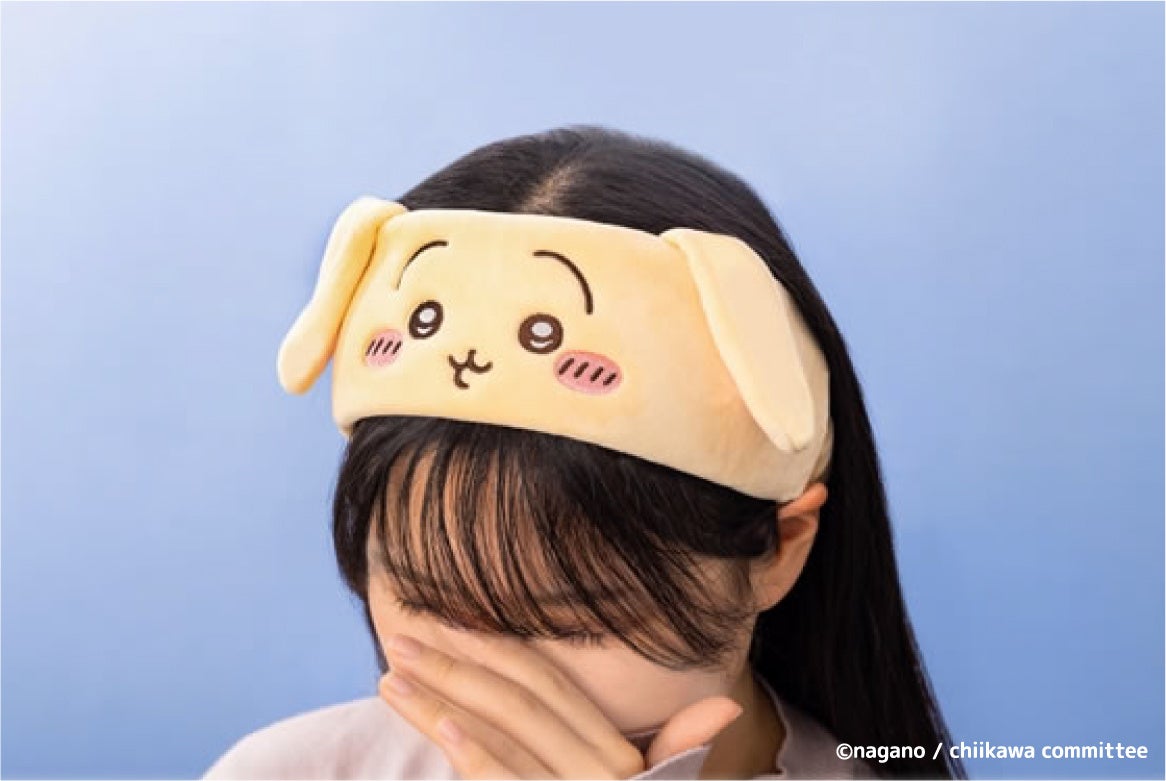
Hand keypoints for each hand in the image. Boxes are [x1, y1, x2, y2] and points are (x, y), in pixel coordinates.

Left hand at [377, 630, 742, 778]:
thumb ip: (675, 749)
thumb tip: (723, 706)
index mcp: (621, 761)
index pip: (553, 688)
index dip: (499, 651)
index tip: (448, 624)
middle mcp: (603, 777)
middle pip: (522, 704)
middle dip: (458, 666)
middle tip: (403, 640)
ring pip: (505, 736)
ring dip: (442, 703)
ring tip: (392, 677)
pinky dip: (476, 755)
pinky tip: (445, 728)